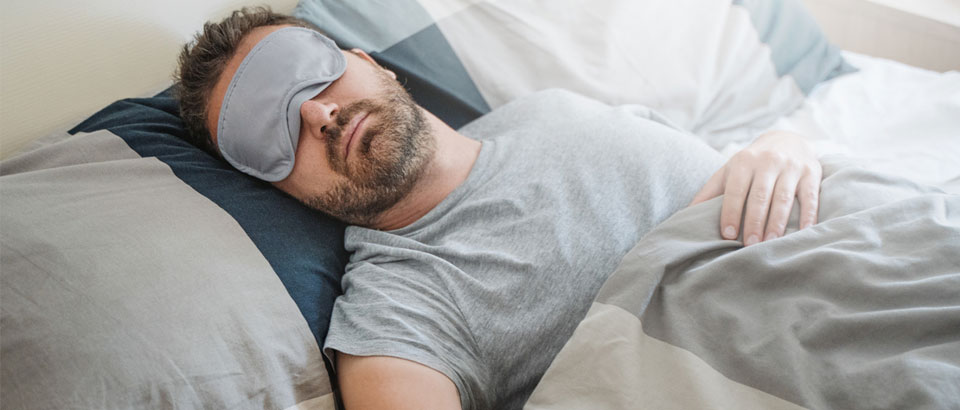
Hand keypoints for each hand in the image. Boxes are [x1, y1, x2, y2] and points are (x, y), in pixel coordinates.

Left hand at [689, 130, 821, 245]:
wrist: (787, 140)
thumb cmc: (751, 164)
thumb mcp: (729, 172)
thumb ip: (710, 193)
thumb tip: (686, 215)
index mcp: (744, 162)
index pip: (736, 190)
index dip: (731, 212)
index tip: (728, 234)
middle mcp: (768, 161)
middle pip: (760, 196)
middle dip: (754, 222)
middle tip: (750, 245)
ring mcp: (792, 166)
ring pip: (784, 198)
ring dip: (777, 223)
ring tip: (771, 242)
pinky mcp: (812, 173)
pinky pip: (810, 197)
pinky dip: (808, 216)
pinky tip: (803, 233)